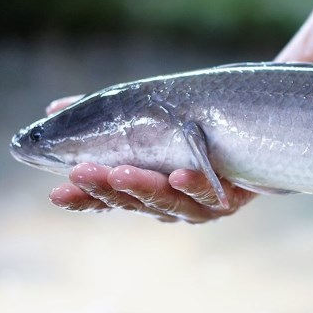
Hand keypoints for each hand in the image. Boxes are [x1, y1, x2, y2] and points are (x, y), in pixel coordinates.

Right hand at [45, 96, 256, 222]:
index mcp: (145, 192)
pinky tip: (178, 175)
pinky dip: (194, 185)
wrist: (258, 135)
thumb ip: (110, 117)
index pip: (108, 200)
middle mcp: (170, 205)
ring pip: (168, 202)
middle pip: (134, 202)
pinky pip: (210, 194)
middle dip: (107, 189)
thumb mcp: (152, 122)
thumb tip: (55, 106)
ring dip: (144, 187)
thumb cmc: (197, 133)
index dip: (84, 199)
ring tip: (122, 172)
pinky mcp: (229, 199)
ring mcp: (199, 206)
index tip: (58, 193)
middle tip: (83, 172)